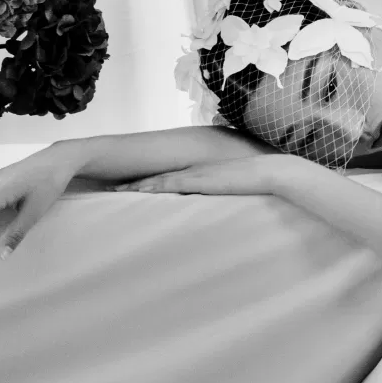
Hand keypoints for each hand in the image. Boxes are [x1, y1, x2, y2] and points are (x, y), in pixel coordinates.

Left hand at [116, 147, 297, 197]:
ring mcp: (193, 174)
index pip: (168, 178)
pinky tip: (134, 191)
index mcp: (200, 173)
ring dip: (135, 186)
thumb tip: (217, 211)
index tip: (131, 189)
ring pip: (156, 180)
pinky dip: (148, 187)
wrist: (268, 173)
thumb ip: (222, 198)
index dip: (148, 183)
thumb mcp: (234, 193)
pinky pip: (166, 184)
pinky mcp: (196, 180)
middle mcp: (192, 171)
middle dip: (134, 183)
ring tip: (114, 191)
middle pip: (156, 177)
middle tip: (112, 189)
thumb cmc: (257, 185)